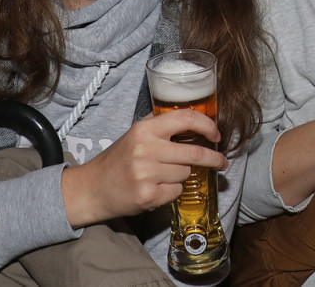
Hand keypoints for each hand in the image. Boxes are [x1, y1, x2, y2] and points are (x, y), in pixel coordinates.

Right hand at [61, 108, 226, 227]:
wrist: (92, 188)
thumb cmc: (119, 160)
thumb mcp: (136, 135)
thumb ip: (162, 126)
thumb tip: (197, 122)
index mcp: (144, 129)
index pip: (185, 118)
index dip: (207, 125)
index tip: (216, 135)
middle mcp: (145, 149)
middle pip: (194, 152)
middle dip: (213, 158)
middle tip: (222, 162)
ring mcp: (146, 174)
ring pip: (186, 173)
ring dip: (182, 175)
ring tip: (162, 175)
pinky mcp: (147, 196)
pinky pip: (176, 191)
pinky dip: (172, 190)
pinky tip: (156, 188)